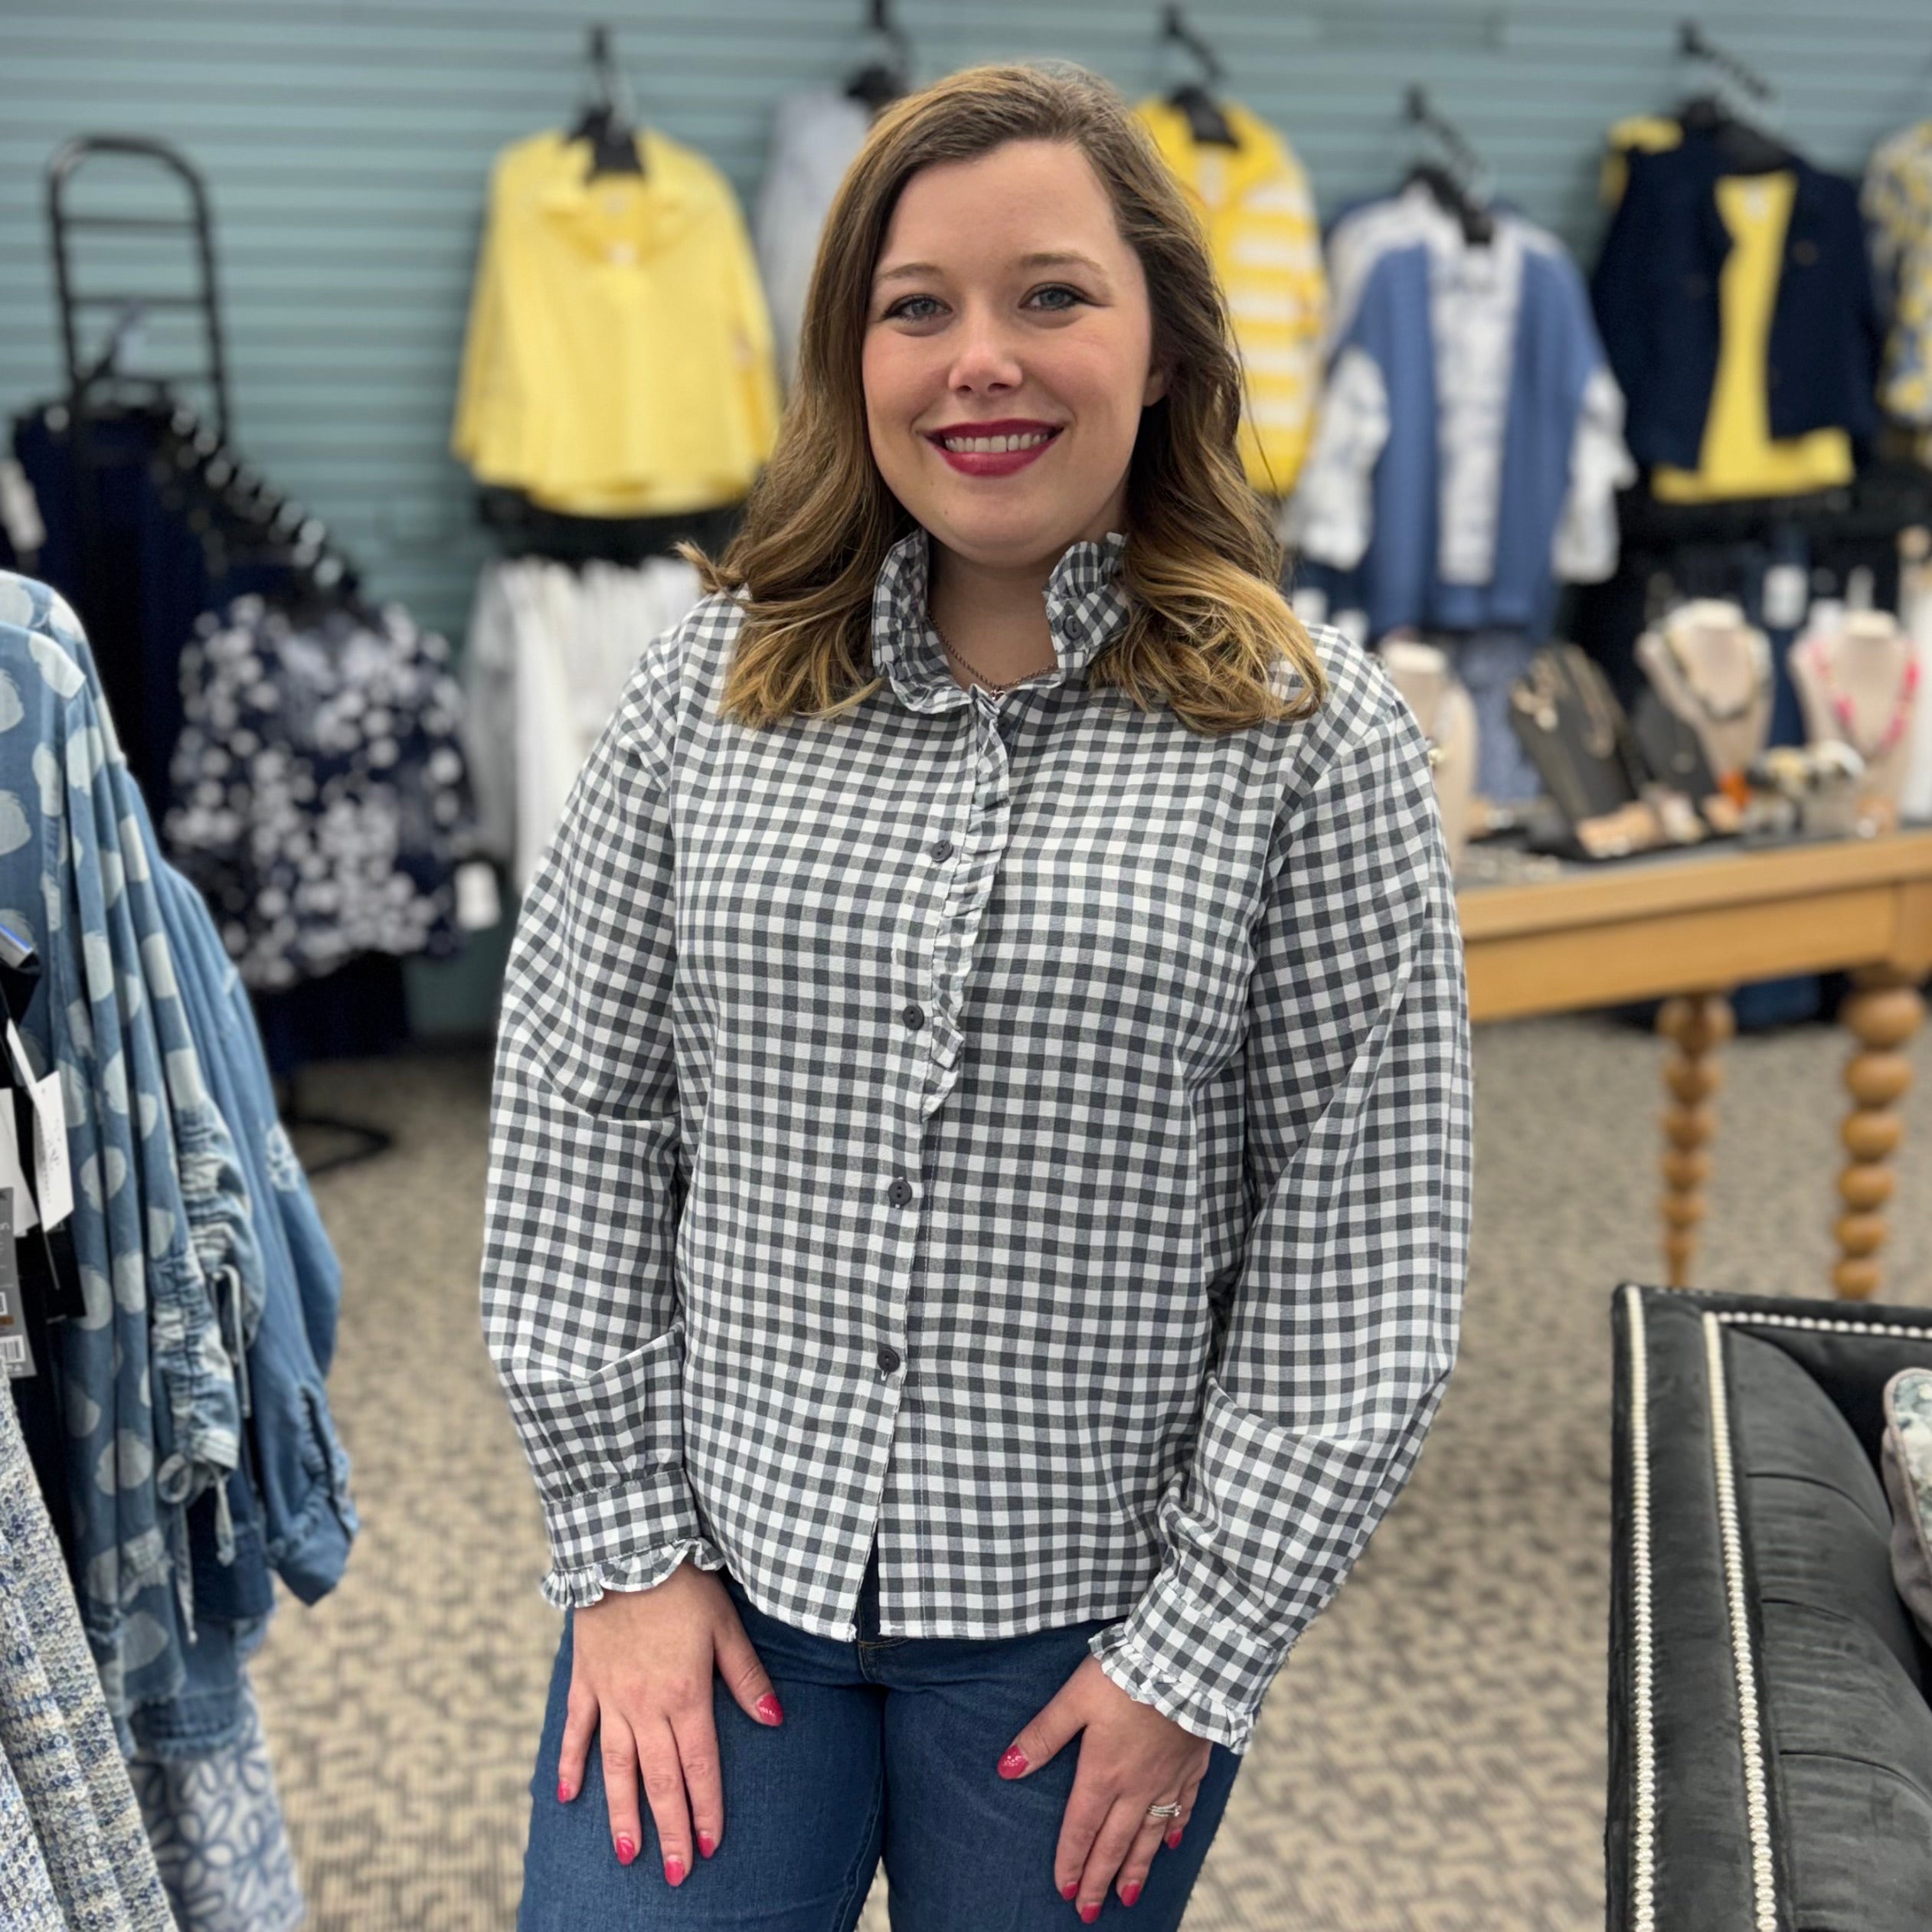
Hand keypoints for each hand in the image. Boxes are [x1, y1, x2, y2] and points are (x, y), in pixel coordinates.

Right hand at [558, 1558, 784, 1884]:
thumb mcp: (726, 1626)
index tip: (712, 1846)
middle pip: (659, 1780)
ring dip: (622, 1814)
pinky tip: (567, 1798)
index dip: (707, 1808)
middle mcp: (645, 1706)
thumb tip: (776, 1721)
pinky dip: (570, 1766)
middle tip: (677, 1875)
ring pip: (617, 1769)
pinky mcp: (584, 1682)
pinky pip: (575, 1732)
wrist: (627, 1549)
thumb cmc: (685, 1585)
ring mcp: (610, 1697)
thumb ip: (747, 1678)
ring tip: (629, 1856)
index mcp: (685, 1694)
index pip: (699, 1765)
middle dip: (670, 1830)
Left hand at [995, 1656, 1211, 1917]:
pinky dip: (1175, 1830)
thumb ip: (1042, 1735)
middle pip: (1114, 1843)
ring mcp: (1168, 1779)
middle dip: (1098, 1880)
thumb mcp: (1074, 1698)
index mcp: (1103, 1772)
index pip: (1081, 1828)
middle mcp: (1136, 1786)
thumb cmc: (1125, 1674)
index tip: (1061, 1890)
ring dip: (1135, 1869)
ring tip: (1126, 1898)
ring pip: (1149, 1836)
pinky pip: (1183, 1808)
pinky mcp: (1192, 1765)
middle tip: (1087, 1912)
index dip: (1070, 1860)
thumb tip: (1006, 1768)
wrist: (1188, 1662)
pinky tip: (1171, 1844)